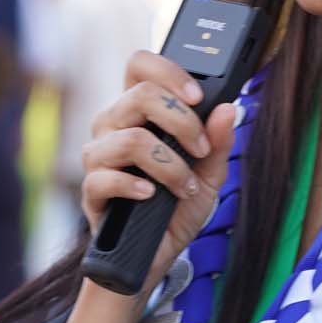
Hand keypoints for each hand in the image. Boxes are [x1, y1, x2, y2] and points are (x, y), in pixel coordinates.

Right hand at [79, 51, 236, 288]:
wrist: (158, 256)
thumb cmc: (178, 208)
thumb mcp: (209, 174)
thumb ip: (218, 142)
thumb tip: (230, 109)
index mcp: (139, 112)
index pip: (140, 66)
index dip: (168, 71)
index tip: (198, 96)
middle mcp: (113, 126)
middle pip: (139, 95)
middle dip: (182, 121)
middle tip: (202, 149)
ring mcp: (98, 157)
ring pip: (129, 138)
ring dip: (169, 164)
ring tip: (185, 186)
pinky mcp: (91, 191)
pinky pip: (104, 178)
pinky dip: (134, 186)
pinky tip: (151, 195)